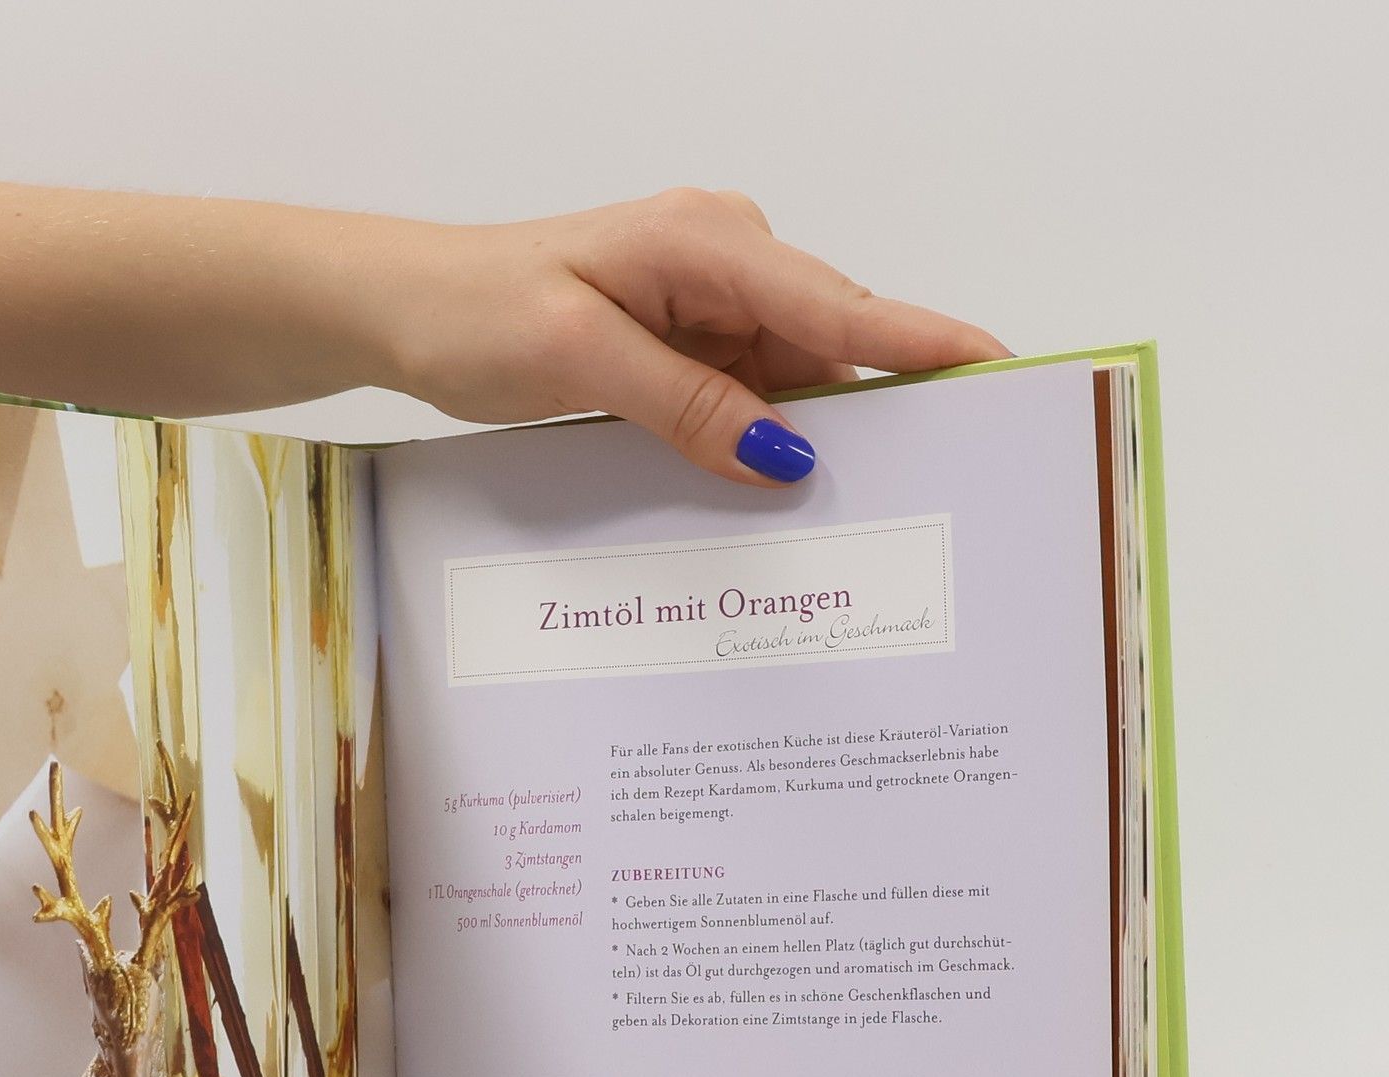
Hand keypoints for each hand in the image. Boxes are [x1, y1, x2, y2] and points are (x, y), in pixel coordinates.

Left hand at [374, 188, 1008, 486]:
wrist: (402, 308)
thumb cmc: (473, 312)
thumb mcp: (580, 361)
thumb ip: (689, 403)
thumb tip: (784, 453)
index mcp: (706, 243)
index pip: (838, 303)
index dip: (922, 343)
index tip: (999, 369)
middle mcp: (720, 262)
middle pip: (828, 345)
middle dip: (879, 410)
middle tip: (941, 481)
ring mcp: (702, 302)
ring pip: (789, 378)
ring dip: (814, 437)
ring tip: (862, 508)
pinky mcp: (679, 340)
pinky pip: (744, 393)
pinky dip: (760, 438)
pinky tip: (778, 490)